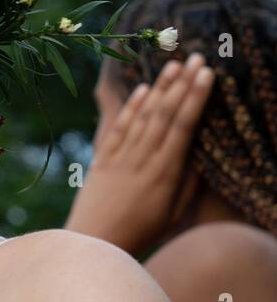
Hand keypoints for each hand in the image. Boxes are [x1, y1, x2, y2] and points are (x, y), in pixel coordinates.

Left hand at [65, 52, 214, 256]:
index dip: (195, 98)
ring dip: (159, 88)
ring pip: (142, 116)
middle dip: (182, 84)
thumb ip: (189, 182)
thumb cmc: (142, 233)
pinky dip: (131, 108)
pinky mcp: (102, 160)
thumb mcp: (174, 212)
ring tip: (173, 64)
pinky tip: (142, 90)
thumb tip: (201, 151)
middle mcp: (142, 161)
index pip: (183, 127)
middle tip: (196, 58)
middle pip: (164, 115)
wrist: (94, 243)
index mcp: (164, 174)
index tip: (207, 75)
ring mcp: (120, 158)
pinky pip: (118, 128)